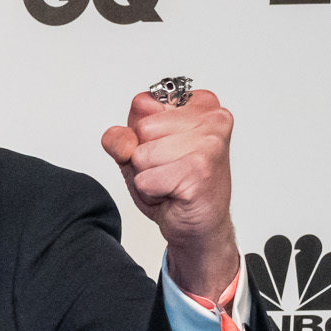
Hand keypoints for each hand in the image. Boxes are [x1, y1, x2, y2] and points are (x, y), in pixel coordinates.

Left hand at [99, 87, 238, 306]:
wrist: (199, 226)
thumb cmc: (175, 186)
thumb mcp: (140, 155)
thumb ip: (123, 137)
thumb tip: (118, 136)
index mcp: (202, 104)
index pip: (141, 104)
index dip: (141, 136)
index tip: (165, 151)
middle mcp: (212, 118)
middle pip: (142, 129)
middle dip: (144, 158)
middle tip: (168, 172)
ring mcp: (209, 143)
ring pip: (142, 155)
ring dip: (148, 177)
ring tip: (171, 183)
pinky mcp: (199, 170)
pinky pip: (145, 180)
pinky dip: (151, 193)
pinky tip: (174, 195)